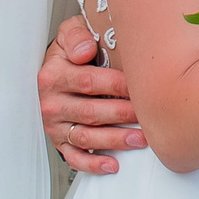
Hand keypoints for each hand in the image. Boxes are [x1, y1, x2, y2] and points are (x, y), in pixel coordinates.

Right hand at [38, 16, 144, 173]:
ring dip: (115, 141)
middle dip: (122, 115)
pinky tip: (113, 165)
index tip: (138, 87)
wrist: (53, 71)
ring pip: (86, 137)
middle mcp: (52, 103)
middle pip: (90, 112)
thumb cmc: (70, 52)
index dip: (116, 85)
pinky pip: (74, 158)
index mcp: (54, 76)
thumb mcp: (69, 34)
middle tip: (147, 115)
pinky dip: (93, 164)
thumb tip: (85, 49)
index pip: (88, 82)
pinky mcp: (59, 142)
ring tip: (140, 139)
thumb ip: (76, 36)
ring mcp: (55, 125)